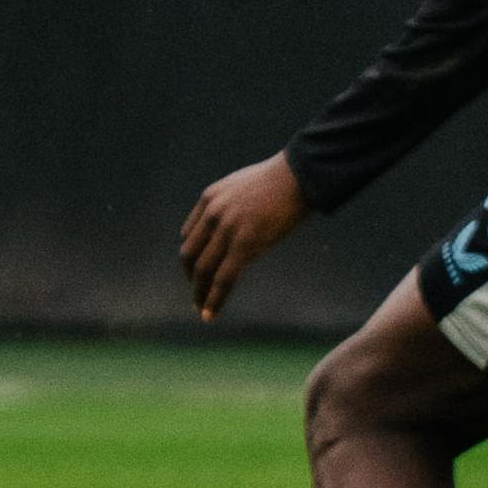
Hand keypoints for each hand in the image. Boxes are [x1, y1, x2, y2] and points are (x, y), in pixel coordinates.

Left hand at [179, 152, 310, 321]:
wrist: (299, 174)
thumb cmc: (281, 180)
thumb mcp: (245, 187)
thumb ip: (233, 206)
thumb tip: (238, 229)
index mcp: (209, 198)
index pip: (188, 234)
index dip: (191, 256)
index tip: (196, 271)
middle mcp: (212, 213)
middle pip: (190, 255)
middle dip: (191, 278)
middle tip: (196, 294)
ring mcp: (227, 229)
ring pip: (204, 270)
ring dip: (200, 293)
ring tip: (202, 310)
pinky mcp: (245, 243)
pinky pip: (224, 278)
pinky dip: (214, 299)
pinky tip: (211, 313)